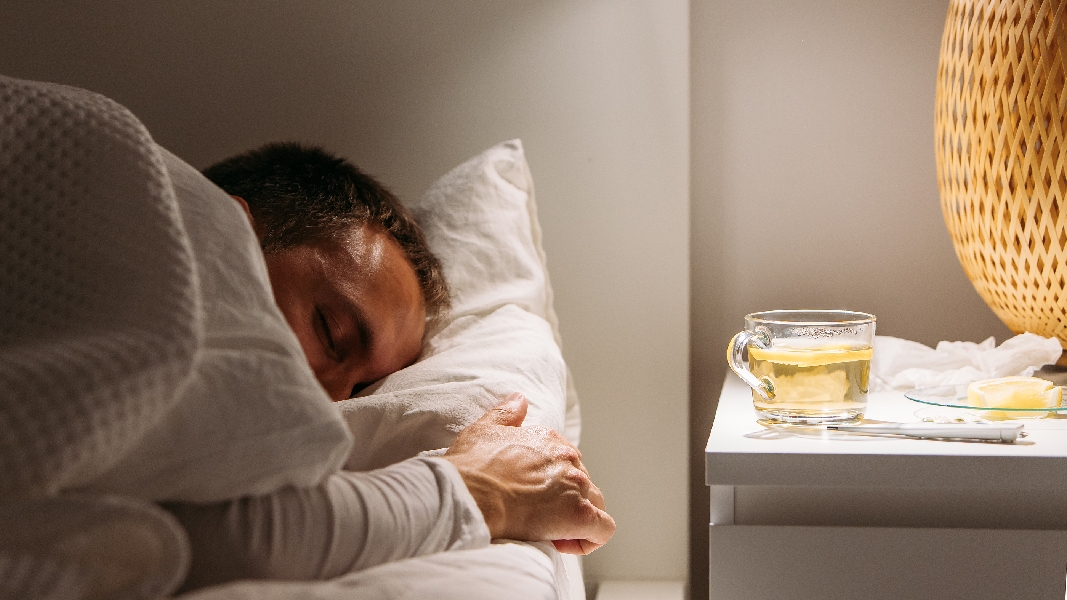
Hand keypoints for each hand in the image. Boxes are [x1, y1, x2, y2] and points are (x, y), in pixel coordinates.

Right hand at [444, 393, 614, 554]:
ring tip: (550, 531)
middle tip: (537, 516)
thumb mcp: (485, 428)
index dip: (551, 484)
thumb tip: (519, 399)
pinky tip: (563, 542)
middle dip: (565, 501)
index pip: (565, 462)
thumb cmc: (472, 466)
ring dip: (578, 518)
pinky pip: (602, 529)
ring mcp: (575, 485)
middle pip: (582, 483)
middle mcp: (568, 459)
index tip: (530, 497)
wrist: (469, 492)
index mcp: (549, 440)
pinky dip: (589, 539)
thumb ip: (506, 413)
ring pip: (596, 504)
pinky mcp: (578, 514)